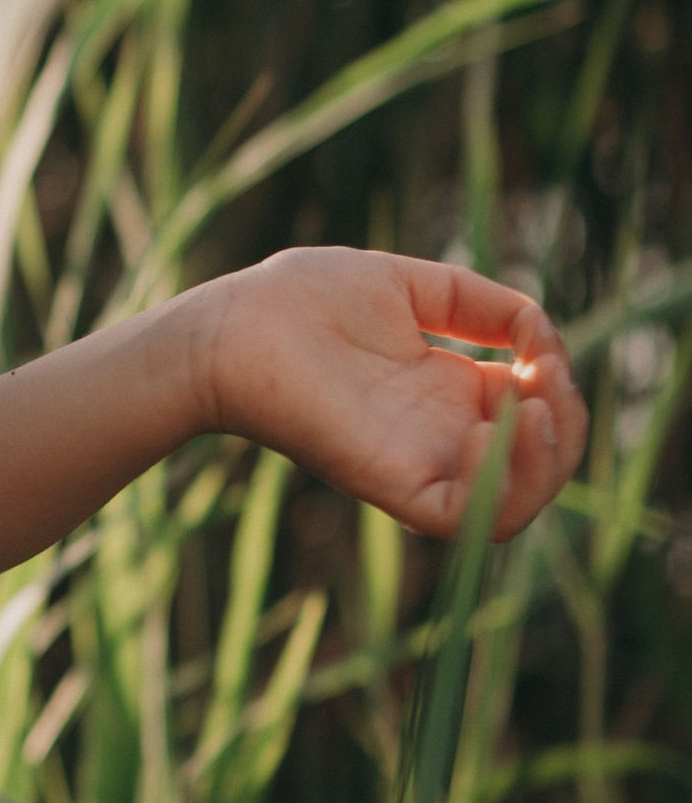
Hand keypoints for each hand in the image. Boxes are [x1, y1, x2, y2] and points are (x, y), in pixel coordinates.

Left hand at [196, 249, 585, 540]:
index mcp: (449, 391)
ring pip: (515, 507)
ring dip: (548, 461)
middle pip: (541, 467)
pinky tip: (486, 428)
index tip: (539, 337)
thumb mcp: (406, 285)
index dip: (559, 381)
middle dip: (569, 424)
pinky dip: (498, 482)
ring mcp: (419, 464)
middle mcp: (441, 436)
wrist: (232, 325)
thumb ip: (475, 302)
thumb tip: (535, 325)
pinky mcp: (391, 484)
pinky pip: (467, 517)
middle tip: (548, 374)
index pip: (536, 413)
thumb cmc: (300, 299)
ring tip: (533, 405)